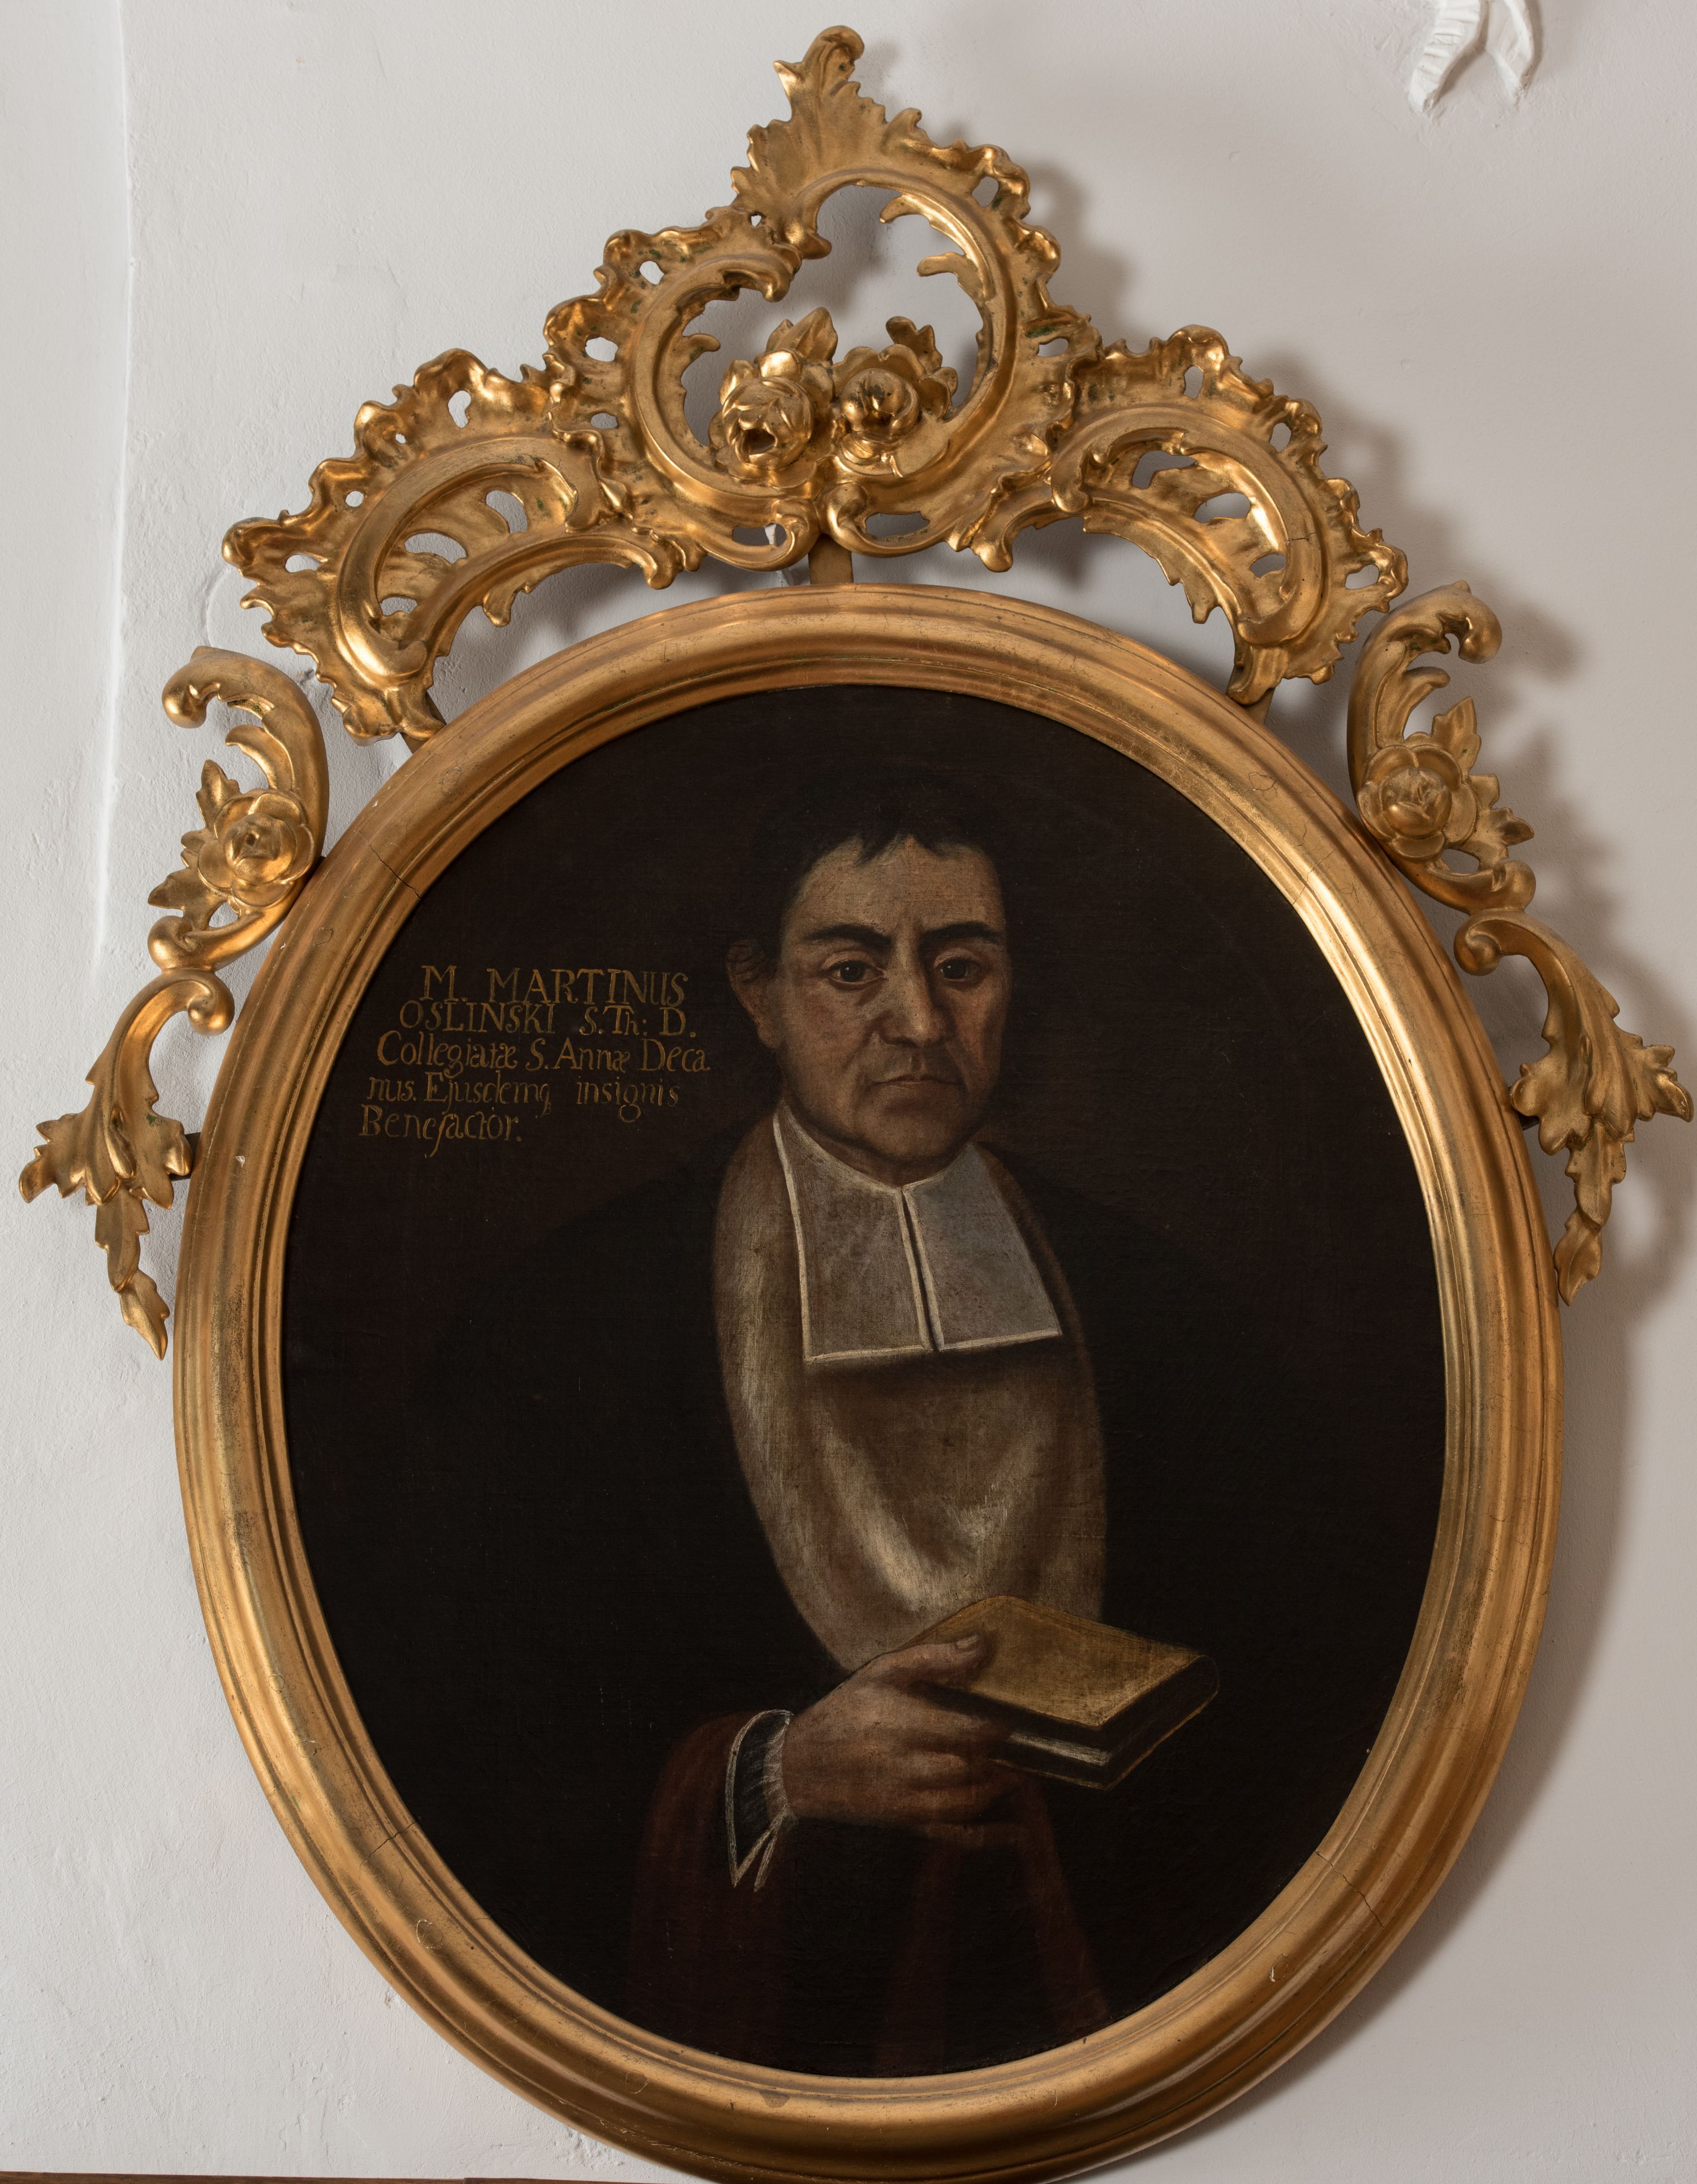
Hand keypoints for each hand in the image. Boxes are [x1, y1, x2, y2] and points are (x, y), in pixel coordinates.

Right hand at [780, 1634, 1012, 1841]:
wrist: (800, 1766)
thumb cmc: (844, 1711)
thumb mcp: (881, 1673)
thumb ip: (932, 1659)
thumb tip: (983, 1644)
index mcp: (901, 1725)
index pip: (963, 1731)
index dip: (995, 1728)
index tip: (1014, 1719)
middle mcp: (905, 1767)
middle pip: (967, 1769)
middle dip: (999, 1759)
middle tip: (1022, 1747)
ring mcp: (906, 1800)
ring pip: (964, 1802)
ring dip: (996, 1790)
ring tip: (1017, 1775)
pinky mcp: (905, 1822)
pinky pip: (952, 1835)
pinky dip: (987, 1838)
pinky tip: (1016, 1834)